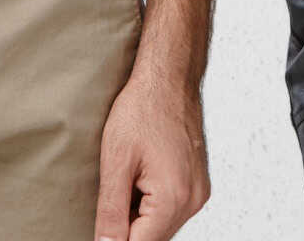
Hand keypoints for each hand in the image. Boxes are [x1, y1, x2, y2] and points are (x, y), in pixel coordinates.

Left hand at [93, 67, 209, 240]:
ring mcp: (199, 193)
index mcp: (174, 198)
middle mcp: (193, 200)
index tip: (104, 225)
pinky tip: (139, 179)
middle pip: (153, 238)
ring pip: (162, 226)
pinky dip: (152, 205)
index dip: (115, 240)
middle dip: (128, 229)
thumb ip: (111, 211)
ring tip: (126, 181)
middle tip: (112, 194)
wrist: (169, 79)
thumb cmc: (142, 110)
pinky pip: (172, 210)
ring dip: (139, 217)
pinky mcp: (198, 185)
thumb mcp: (116, 161)